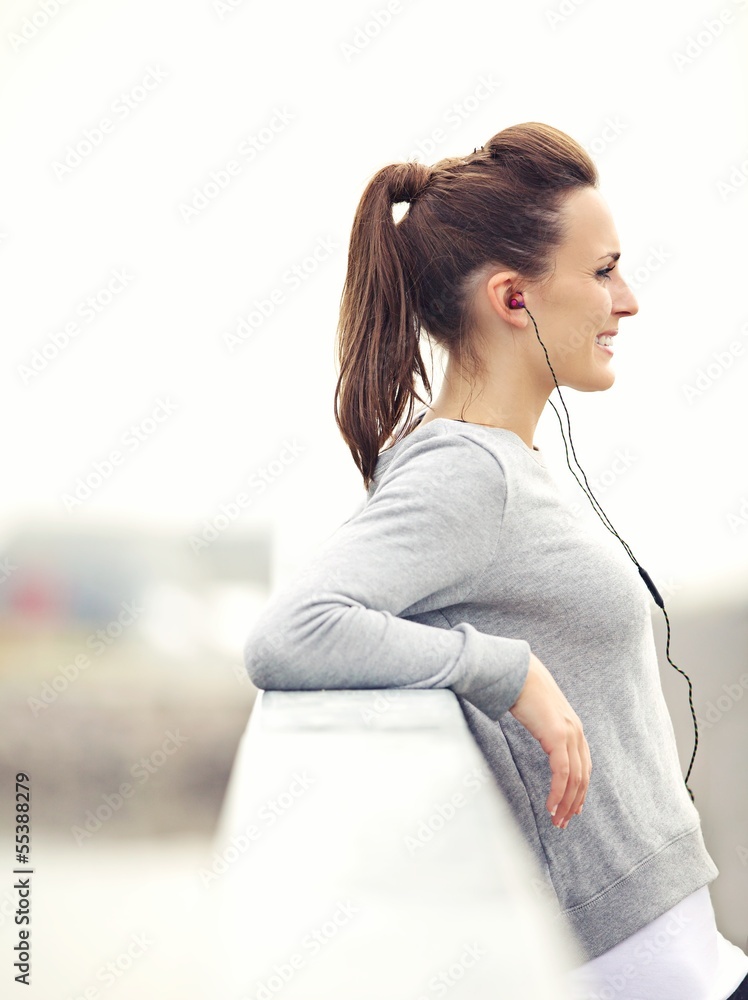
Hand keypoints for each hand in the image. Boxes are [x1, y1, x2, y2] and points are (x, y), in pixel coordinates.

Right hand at [508, 651, 590, 828]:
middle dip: (574, 803)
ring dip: (566, 803)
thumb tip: (538, 734)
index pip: (584, 767)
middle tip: (564, 822)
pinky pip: (562, 773)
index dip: (580, 790)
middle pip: (583, 777)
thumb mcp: (538, 714)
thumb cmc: (523, 690)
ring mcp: (569, 733)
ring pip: (575, 779)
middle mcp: (577, 732)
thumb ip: (544, 727)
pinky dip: (558, 793)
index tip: (572, 808)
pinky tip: (551, 806)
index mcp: (574, 728)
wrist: (518, 672)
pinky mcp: (558, 735)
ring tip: (557, 820)